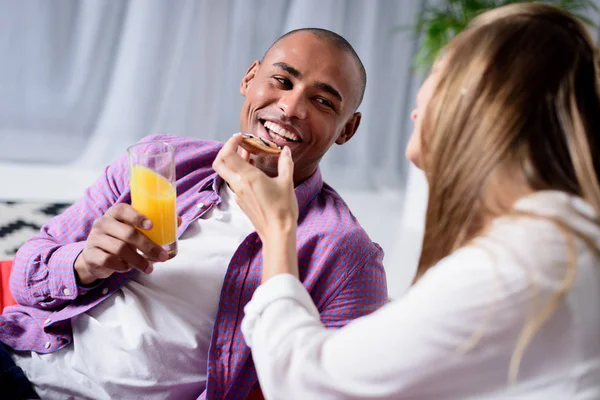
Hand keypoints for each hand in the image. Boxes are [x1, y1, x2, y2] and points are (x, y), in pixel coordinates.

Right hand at [74, 203, 170, 284]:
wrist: (94, 256)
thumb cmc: (119, 239)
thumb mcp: (133, 230)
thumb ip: (153, 225)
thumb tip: (178, 220)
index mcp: (114, 213)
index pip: (123, 209)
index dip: (138, 217)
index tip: (152, 226)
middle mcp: (103, 223)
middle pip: (127, 233)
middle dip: (148, 246)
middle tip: (161, 256)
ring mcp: (95, 238)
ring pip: (119, 249)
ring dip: (138, 260)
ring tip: (149, 268)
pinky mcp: (90, 254)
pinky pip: (108, 260)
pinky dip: (121, 266)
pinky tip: (128, 268)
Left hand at [213, 134, 298, 280]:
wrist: (277, 232)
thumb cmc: (283, 208)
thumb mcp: (287, 183)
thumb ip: (285, 163)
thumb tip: (285, 150)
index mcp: (248, 177)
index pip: (228, 154)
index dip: (231, 142)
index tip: (241, 137)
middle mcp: (238, 184)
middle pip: (219, 163)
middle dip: (226, 150)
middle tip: (240, 144)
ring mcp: (237, 194)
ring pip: (226, 172)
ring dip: (233, 161)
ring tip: (249, 154)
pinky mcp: (240, 201)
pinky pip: (234, 181)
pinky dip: (238, 172)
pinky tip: (252, 170)